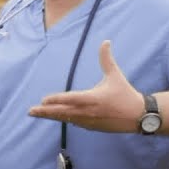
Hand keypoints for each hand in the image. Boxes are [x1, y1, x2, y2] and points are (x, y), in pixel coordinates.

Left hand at [28, 40, 145, 132]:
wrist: (138, 116)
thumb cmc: (125, 94)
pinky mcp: (91, 127)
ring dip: (51, 116)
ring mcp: (89, 121)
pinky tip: (53, 116)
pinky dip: (63, 119)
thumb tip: (105, 41)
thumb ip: (106, 59)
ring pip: (66, 118)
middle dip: (45, 112)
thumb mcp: (115, 75)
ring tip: (36, 114)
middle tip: (30, 111)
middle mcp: (88, 111)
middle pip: (62, 112)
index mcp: (93, 98)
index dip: (56, 100)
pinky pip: (74, 122)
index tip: (43, 100)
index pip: (70, 99)